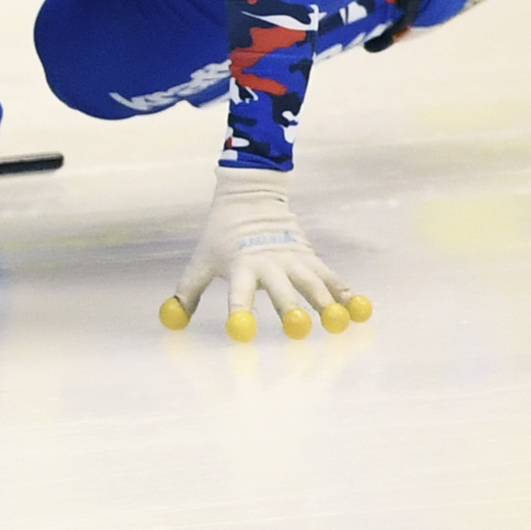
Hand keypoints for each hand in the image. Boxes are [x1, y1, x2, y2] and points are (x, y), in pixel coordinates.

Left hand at [160, 167, 372, 340]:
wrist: (250, 197)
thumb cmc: (221, 235)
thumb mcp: (201, 260)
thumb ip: (188, 291)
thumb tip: (172, 319)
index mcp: (240, 267)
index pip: (238, 294)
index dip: (239, 312)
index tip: (241, 332)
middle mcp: (269, 264)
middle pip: (281, 289)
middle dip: (289, 308)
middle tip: (298, 328)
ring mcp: (293, 259)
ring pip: (312, 283)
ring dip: (324, 303)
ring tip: (337, 323)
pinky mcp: (310, 256)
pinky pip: (330, 277)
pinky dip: (344, 293)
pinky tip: (358, 310)